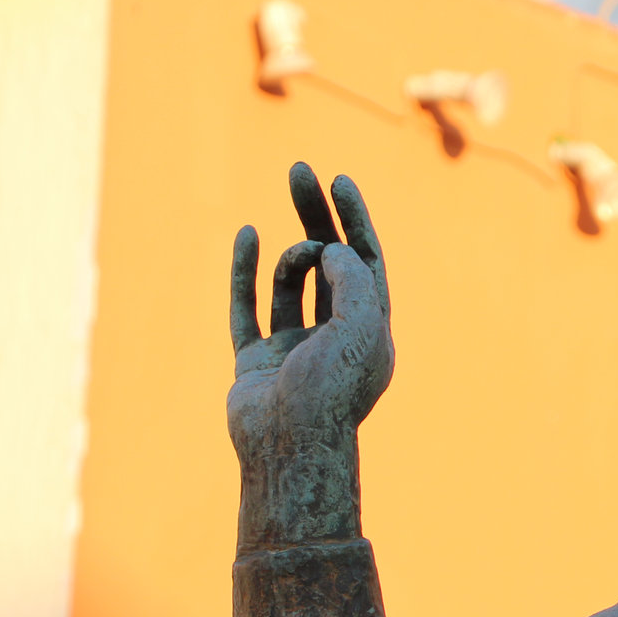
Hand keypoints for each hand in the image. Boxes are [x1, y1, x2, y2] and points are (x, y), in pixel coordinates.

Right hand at [228, 164, 393, 551]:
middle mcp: (335, 338)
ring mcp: (294, 348)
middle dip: (316, 217)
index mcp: (370, 332)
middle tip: (299, 170)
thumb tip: (334, 248)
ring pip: (291, 282)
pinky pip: (248, 306)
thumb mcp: (358, 327)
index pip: (367, 263)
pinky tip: (247, 234)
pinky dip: (247, 271)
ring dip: (291, 258)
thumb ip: (352, 280)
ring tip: (293, 256)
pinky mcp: (256, 360)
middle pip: (328, 263)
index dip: (355, 221)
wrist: (287, 445)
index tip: (338, 181)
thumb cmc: (330, 390)